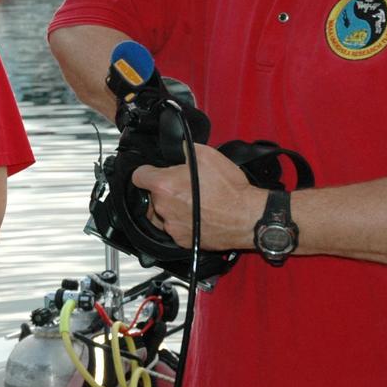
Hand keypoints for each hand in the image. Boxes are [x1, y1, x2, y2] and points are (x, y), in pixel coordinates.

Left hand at [132, 143, 265, 250]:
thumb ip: (184, 149)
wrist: (248, 217)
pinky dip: (180, 222)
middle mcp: (163, 207)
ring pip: (160, 214)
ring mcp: (172, 226)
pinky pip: (173, 229)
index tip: (154, 172)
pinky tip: (195, 215)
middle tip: (182, 186)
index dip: (147, 171)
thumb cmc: (230, 189)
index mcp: (164, 185)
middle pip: (151, 195)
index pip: (138, 176)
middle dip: (162, 190)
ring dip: (169, 207)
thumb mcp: (207, 155)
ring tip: (189, 202)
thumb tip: (177, 147)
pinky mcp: (182, 239)